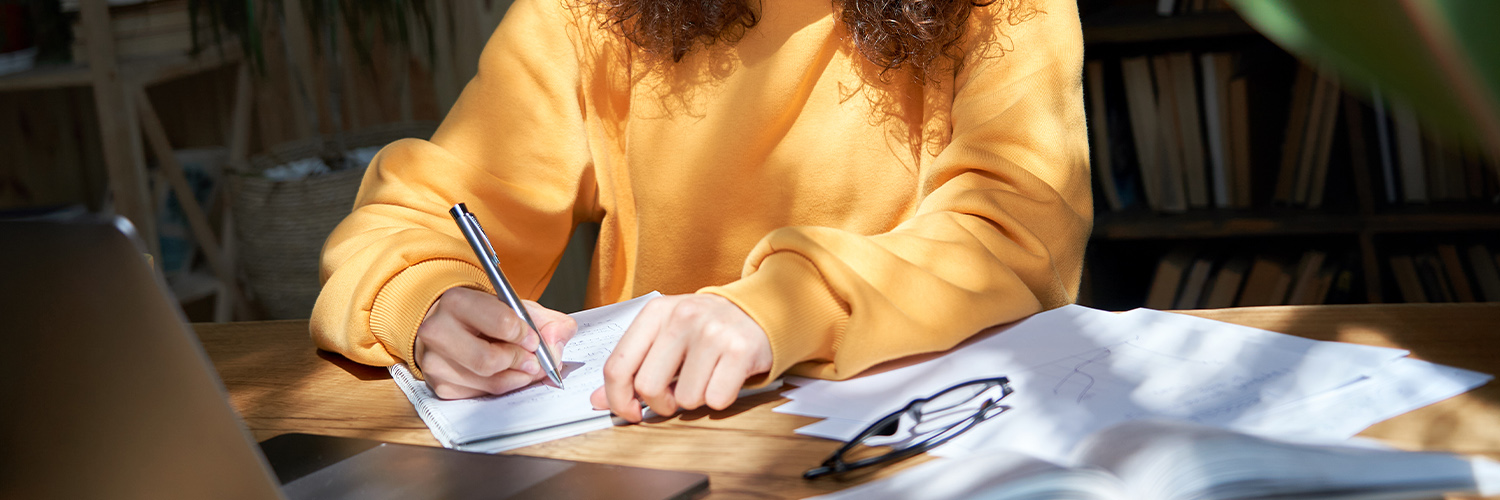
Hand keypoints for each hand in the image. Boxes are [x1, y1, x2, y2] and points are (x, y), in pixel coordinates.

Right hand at [414, 287, 575, 398]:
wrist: (452, 323)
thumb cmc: (485, 314)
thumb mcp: (516, 307)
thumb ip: (546, 321)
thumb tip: (558, 342)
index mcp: (456, 301)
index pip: (500, 323)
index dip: (525, 334)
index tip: (534, 339)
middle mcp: (438, 331)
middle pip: (489, 360)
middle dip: (520, 362)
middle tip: (533, 360)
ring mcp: (435, 362)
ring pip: (488, 381)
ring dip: (517, 377)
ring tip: (525, 367)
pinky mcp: (440, 386)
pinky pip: (482, 395)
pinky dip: (503, 387)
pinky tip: (506, 374)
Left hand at [590, 294, 772, 422]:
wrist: (758, 312)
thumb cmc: (706, 328)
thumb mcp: (665, 336)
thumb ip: (632, 366)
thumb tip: (598, 401)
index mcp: (656, 312)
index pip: (618, 365)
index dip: (618, 399)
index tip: (630, 412)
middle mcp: (682, 316)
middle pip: (648, 387)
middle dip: (660, 404)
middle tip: (674, 396)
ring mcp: (712, 332)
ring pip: (685, 398)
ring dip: (694, 399)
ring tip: (705, 378)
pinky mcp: (740, 350)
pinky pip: (716, 399)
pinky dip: (720, 398)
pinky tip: (725, 378)